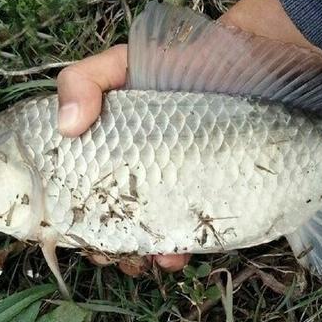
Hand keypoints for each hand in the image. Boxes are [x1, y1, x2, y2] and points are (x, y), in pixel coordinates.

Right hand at [57, 44, 190, 275]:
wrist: (257, 63)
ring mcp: (176, 182)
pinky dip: (181, 250)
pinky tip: (177, 256)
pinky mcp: (210, 191)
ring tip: (147, 261)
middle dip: (108, 243)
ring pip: (151, 230)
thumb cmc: (185, 59)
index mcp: (111, 144)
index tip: (71, 232)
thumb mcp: (123, 63)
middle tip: (112, 254)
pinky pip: (192, 229)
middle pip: (113, 215)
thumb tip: (65, 127)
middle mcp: (141, 167)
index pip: (81, 185)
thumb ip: (84, 80)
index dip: (71, 214)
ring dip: (143, 254)